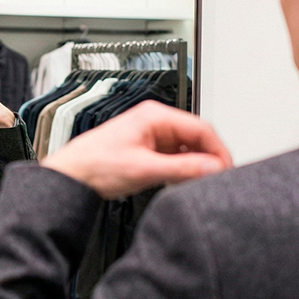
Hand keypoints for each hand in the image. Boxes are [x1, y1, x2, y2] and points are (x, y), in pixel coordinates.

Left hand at [42, 100, 231, 198]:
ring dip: (195, 164)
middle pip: (196, 137)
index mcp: (155, 115)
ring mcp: (151, 135)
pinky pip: (174, 157)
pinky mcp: (147, 149)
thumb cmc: (95, 164)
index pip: (202, 128)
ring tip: (198, 182)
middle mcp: (154, 121)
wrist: (72, 175)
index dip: (218, 150)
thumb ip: (182, 168)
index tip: (226, 169)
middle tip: (215, 178)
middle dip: (208, 158)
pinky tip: (181, 182)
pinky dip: (182, 169)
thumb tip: (212, 167)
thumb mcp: (145, 169)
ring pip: (186, 148)